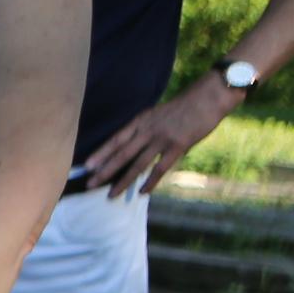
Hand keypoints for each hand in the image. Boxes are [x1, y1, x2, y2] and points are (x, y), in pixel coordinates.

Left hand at [83, 73, 236, 196]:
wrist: (207, 98)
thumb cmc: (183, 106)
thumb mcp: (157, 114)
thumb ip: (145, 129)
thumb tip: (135, 146)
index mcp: (141, 121)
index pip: (116, 140)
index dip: (101, 153)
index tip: (86, 166)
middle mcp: (147, 131)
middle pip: (121, 154)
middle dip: (104, 171)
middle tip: (89, 184)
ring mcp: (162, 140)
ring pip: (137, 164)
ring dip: (122, 181)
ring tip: (110, 195)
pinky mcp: (178, 147)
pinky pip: (160, 168)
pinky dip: (150, 182)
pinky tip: (141, 192)